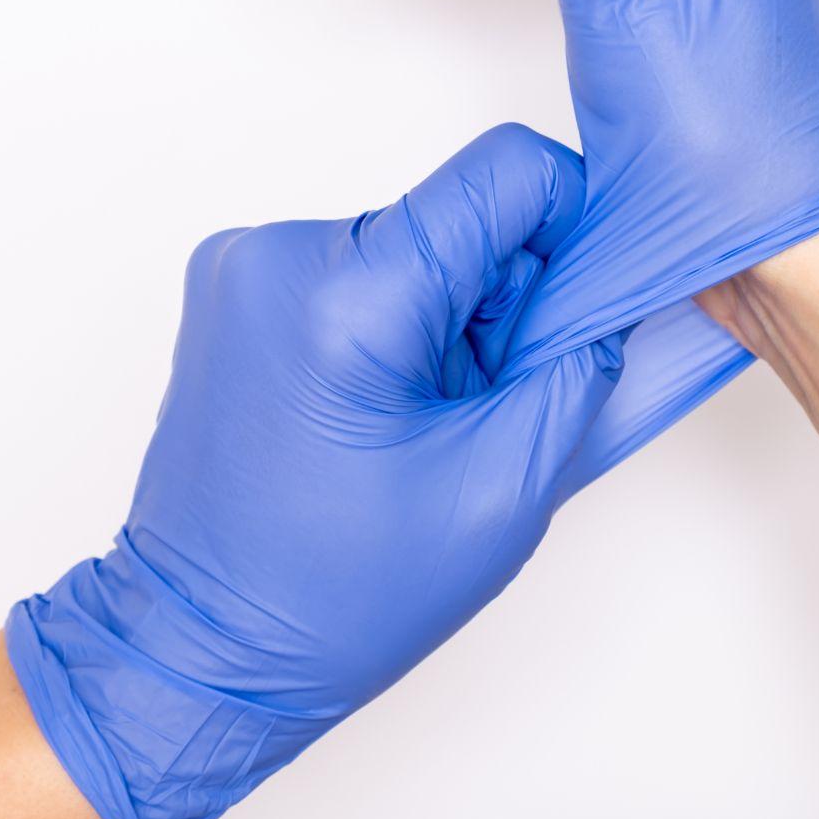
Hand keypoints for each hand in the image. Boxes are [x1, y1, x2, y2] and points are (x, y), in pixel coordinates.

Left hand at [6, 125, 625, 818]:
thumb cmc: (334, 594)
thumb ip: (581, 369)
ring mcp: (241, 264)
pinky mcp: (229, 283)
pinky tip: (368, 407)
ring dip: (439, 316)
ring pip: (408, 240)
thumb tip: (617, 290)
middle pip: (456, 214)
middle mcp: (280, 254)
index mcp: (349, 298)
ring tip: (413, 420)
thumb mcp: (503, 491)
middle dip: (494, 300)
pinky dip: (385, 320)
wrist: (201, 646)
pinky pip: (352, 265)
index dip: (569, 222)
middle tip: (474, 405)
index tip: (572, 302)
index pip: (505, 172)